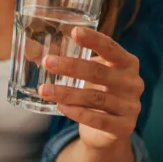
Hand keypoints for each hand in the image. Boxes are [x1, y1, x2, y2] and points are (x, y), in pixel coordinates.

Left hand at [38, 26, 142, 149]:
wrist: (109, 130)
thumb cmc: (97, 90)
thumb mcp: (88, 73)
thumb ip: (69, 61)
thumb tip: (30, 49)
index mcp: (127, 63)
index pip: (111, 48)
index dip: (93, 39)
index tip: (74, 31)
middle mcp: (133, 83)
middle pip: (99, 72)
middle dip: (71, 66)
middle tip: (46, 62)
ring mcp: (131, 106)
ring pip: (95, 97)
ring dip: (67, 93)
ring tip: (44, 90)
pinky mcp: (124, 127)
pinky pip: (98, 119)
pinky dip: (77, 113)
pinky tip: (60, 107)